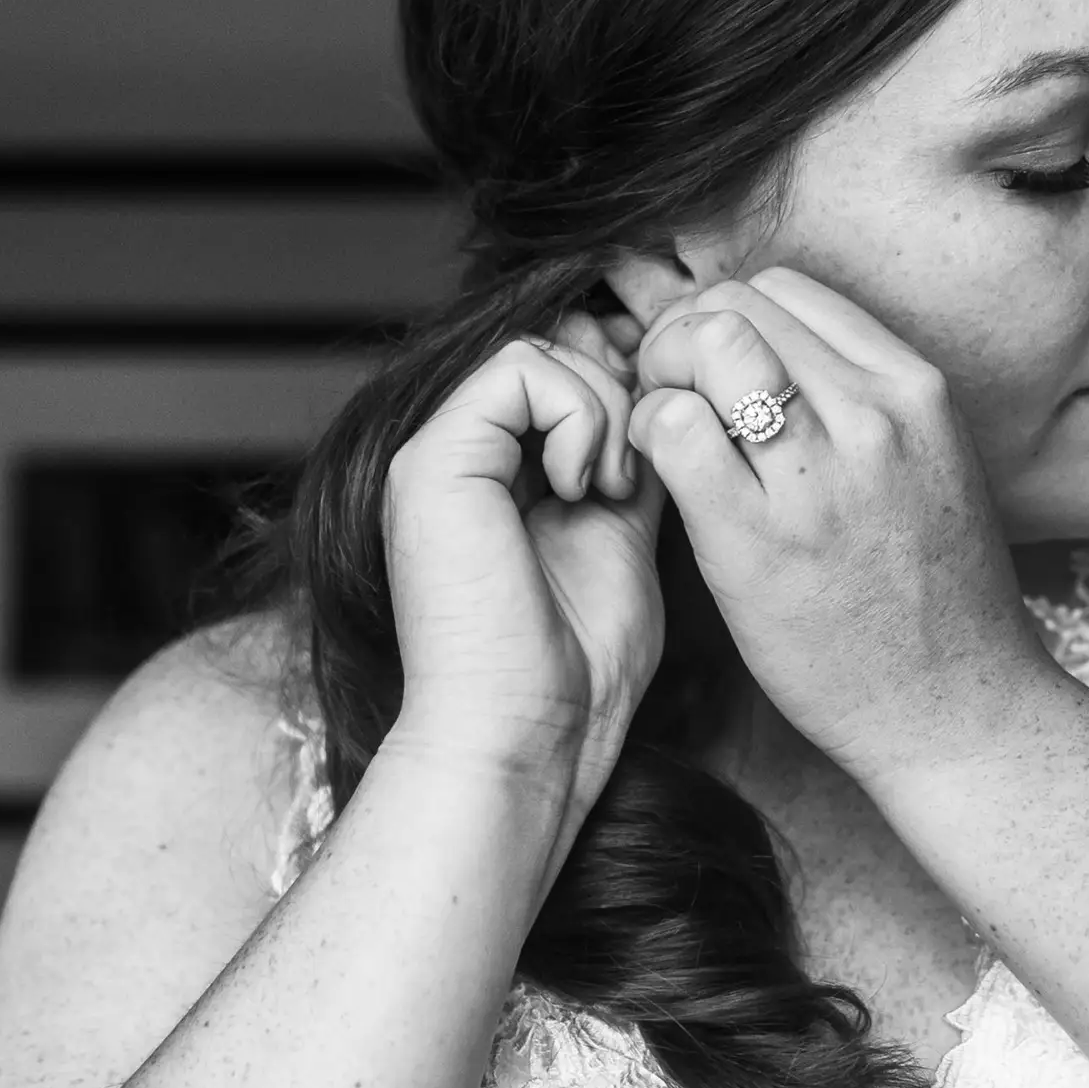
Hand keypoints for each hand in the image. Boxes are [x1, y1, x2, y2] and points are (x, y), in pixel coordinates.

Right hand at [381, 306, 664, 839]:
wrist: (527, 738)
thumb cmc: (575, 670)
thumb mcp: (621, 540)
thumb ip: (627, 470)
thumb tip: (656, 408)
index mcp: (494, 478)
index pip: (562, 377)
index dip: (624, 394)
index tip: (655, 456)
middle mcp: (458, 460)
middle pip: (552, 352)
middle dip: (619, 396)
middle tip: (632, 478)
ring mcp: (437, 457)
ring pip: (536, 349)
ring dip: (602, 407)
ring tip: (607, 489)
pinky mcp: (432, 462)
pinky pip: (517, 370)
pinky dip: (575, 414)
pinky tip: (581, 488)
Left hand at [624, 266, 1055, 779]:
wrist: (959, 711)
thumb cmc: (935, 600)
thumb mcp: (926, 467)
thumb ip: (860, 405)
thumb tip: (766, 357)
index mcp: (914, 390)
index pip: (786, 290)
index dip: (729, 319)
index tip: (714, 371)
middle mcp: (872, 416)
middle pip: (734, 305)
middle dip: (682, 338)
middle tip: (673, 398)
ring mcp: (818, 477)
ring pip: (703, 345)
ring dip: (660, 376)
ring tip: (665, 433)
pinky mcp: (759, 541)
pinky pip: (674, 430)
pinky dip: (648, 435)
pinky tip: (659, 475)